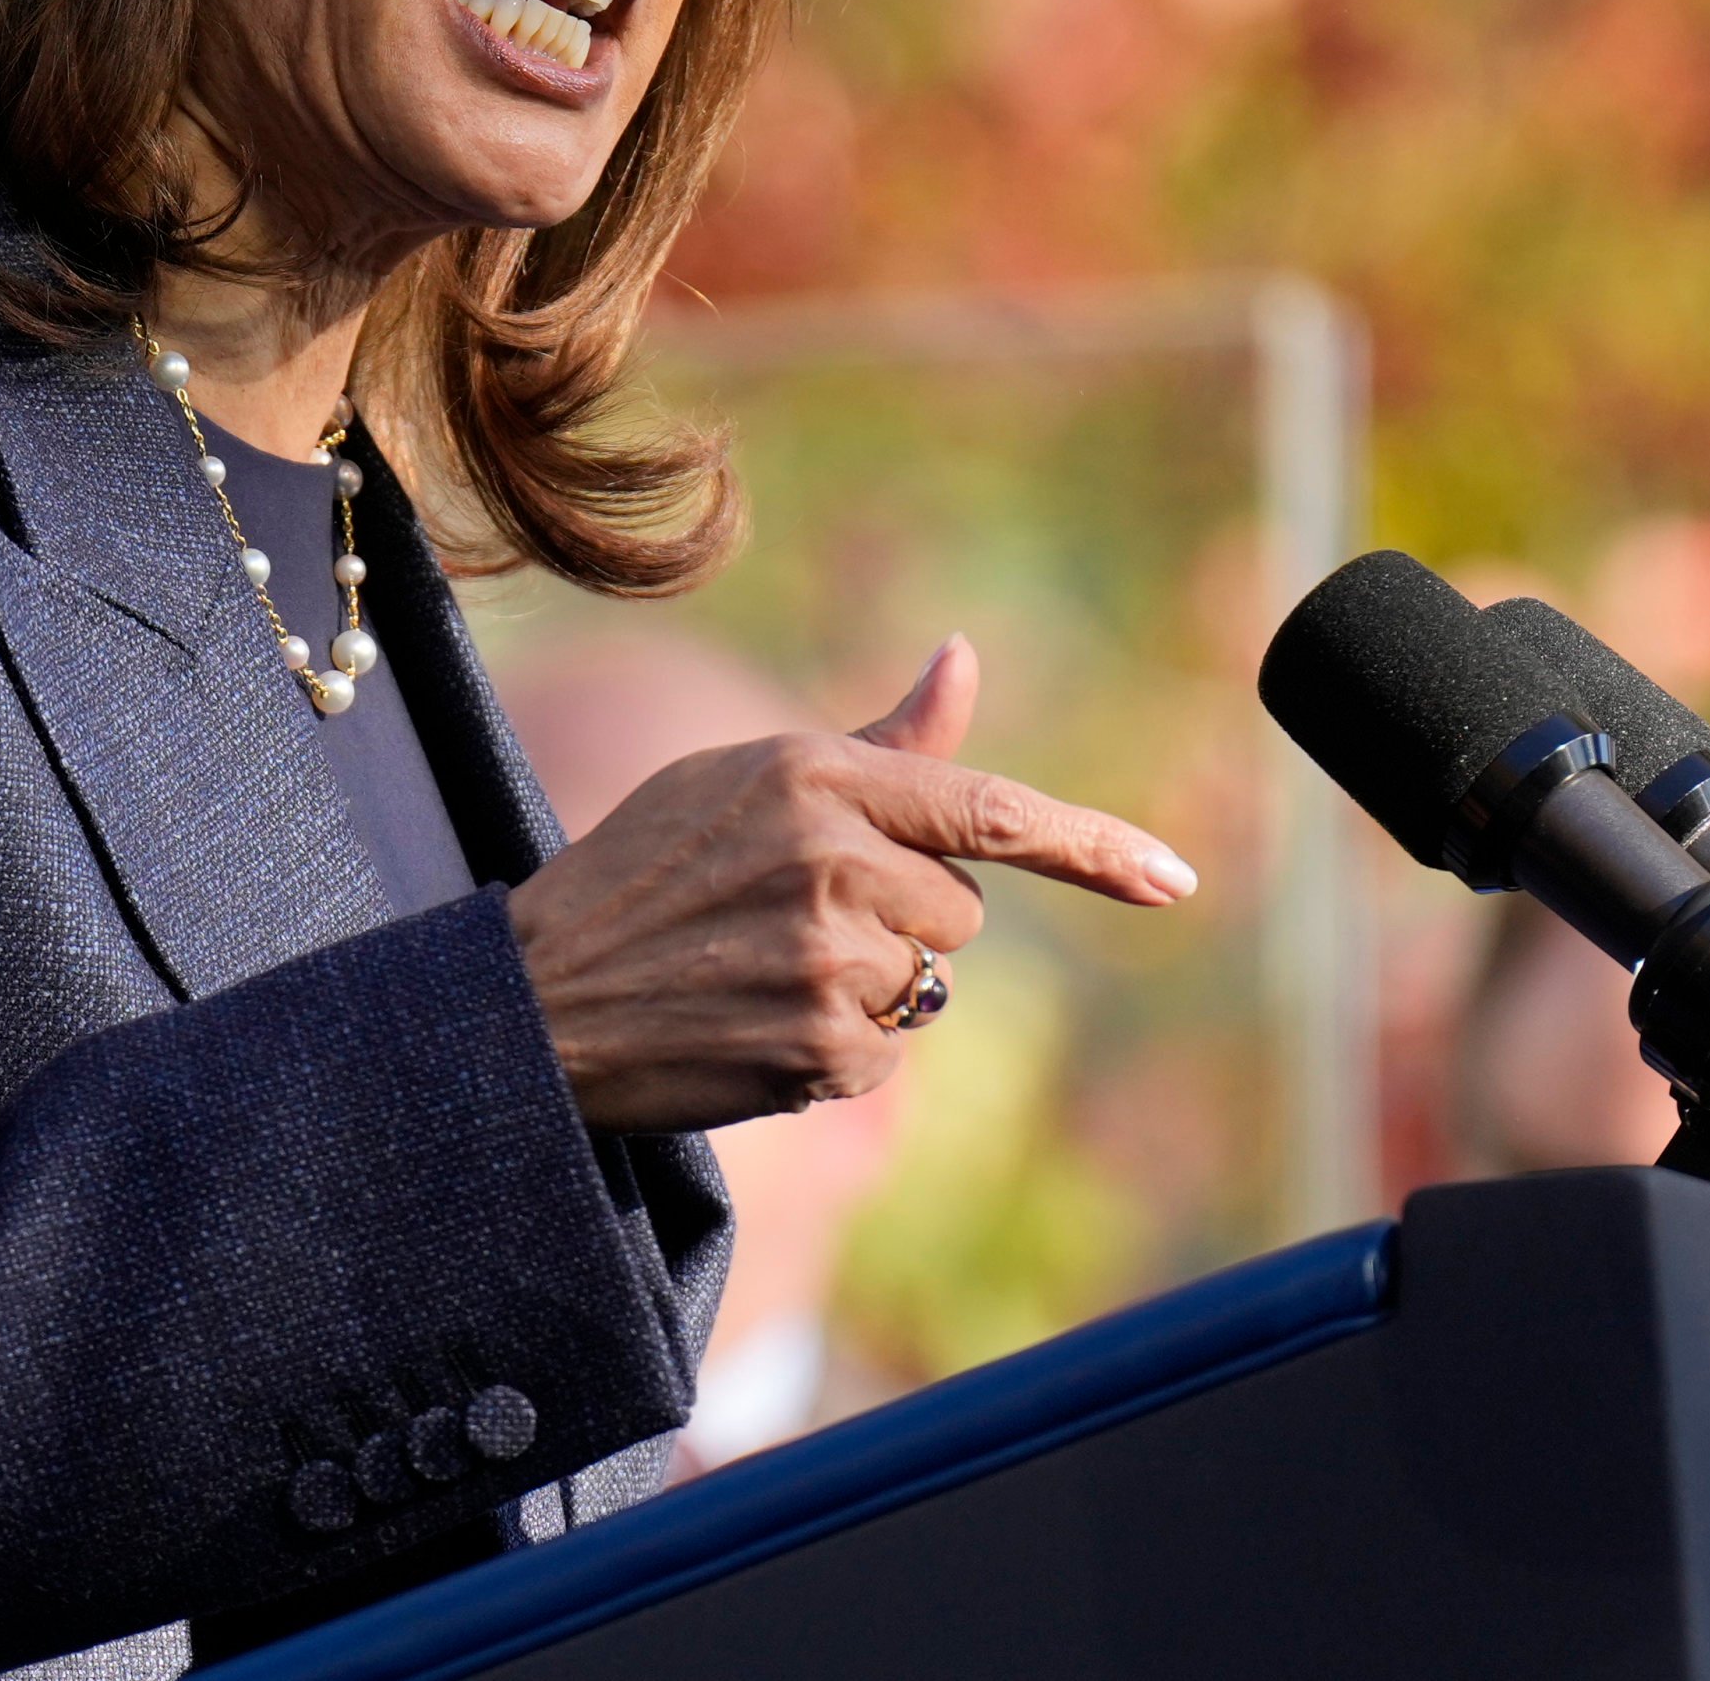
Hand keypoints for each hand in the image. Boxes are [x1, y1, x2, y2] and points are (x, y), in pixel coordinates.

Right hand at [503, 637, 1195, 1133]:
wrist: (535, 995)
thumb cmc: (645, 870)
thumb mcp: (745, 780)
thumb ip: (878, 744)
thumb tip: (964, 655)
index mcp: (815, 774)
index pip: (992, 810)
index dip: (1095, 848)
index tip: (1174, 882)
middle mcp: (833, 859)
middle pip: (962, 907)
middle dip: (899, 916)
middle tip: (782, 917)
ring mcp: (832, 959)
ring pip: (928, 982)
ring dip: (867, 984)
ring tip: (756, 969)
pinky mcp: (825, 1048)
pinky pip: (891, 1054)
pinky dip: (837, 1049)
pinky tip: (753, 1022)